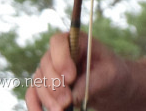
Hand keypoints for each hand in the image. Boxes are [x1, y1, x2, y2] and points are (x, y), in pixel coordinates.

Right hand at [25, 31, 145, 110]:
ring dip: (48, 98)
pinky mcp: (47, 86)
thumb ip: (91, 81)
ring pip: (39, 80)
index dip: (60, 57)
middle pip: (46, 63)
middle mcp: (60, 53)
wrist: (111, 88)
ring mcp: (51, 70)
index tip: (71, 77)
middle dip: (55, 85)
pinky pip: (33, 94)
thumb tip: (71, 96)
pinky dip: (34, 104)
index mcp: (76, 41)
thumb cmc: (112, 75)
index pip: (59, 41)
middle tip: (67, 101)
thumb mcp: (109, 75)